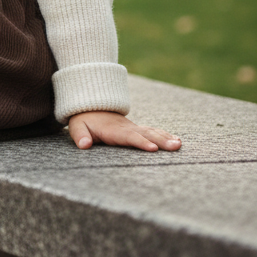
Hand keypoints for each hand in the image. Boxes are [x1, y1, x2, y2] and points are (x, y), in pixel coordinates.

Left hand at [67, 111, 181, 151]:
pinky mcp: (136, 130)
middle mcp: (126, 128)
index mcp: (113, 130)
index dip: (140, 142)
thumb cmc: (84, 120)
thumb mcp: (77, 127)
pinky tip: (177, 141)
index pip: (128, 137)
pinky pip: (153, 131)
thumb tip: (84, 145)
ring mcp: (133, 128)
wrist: (90, 107)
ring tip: (179, 145)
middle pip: (145, 134)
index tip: (153, 149)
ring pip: (152, 132)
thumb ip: (80, 136)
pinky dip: (165, 135)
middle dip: (161, 140)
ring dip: (166, 138)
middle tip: (175, 147)